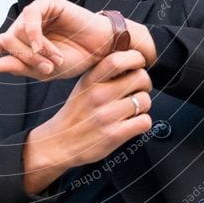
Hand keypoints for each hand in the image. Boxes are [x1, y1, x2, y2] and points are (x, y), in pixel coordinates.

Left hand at [0, 0, 115, 79]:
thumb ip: (19, 66)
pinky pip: (30, 17)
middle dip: (25, 58)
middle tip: (47, 69)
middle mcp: (25, 26)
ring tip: (56, 60)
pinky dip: (35, 34)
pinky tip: (43, 47)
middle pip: (8, 41)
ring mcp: (35, 13)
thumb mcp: (44, 70)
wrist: (101, 49)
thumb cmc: (75, 58)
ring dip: (35, 50)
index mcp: (21, 42)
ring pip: (18, 31)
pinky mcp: (46, 2)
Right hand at [22, 50, 152, 193]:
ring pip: (144, 100)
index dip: (136, 58)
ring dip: (143, 105)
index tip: (139, 63)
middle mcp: (98, 96)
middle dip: (145, 83)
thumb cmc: (74, 115)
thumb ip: (103, 73)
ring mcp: (107, 116)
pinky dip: (143, 122)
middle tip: (138, 89)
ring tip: (132, 109)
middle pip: (140, 78)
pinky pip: (144, 121)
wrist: (58, 144)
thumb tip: (131, 61)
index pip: (117, 59)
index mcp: (90, 80)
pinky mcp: (115, 135)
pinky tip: (132, 123)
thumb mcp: (83, 87)